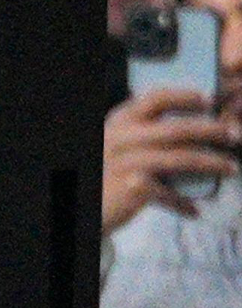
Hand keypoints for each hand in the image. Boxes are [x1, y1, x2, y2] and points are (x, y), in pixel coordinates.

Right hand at [102, 89, 240, 234]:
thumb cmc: (105, 174)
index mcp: (119, 122)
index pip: (155, 99)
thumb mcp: (118, 146)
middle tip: (234, 135)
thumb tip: (194, 132)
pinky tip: (194, 210)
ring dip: (212, 163)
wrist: (81, 205)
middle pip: (176, 128)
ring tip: (231, 168)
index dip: (186, 97)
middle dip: (212, 131)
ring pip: (181, 158)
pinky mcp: (132, 188)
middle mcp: (121, 138)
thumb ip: (144, 135)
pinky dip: (184, 203)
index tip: (210, 100)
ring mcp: (127, 163)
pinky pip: (169, 193)